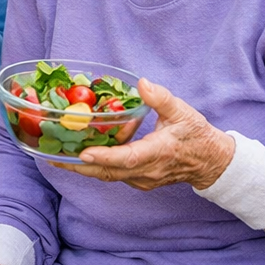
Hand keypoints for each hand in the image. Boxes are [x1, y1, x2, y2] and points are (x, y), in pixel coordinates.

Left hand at [52, 78, 233, 191]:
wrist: (212, 163)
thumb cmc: (197, 135)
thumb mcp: (183, 112)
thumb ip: (161, 98)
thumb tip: (142, 83)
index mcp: (158, 153)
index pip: (128, 158)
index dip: (105, 157)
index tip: (83, 153)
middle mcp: (147, 171)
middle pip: (108, 172)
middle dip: (79, 165)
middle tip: (52, 155)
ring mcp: (141, 179)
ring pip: (107, 176)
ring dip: (83, 167)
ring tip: (56, 154)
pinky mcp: (138, 180)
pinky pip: (112, 175)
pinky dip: (95, 166)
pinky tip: (78, 153)